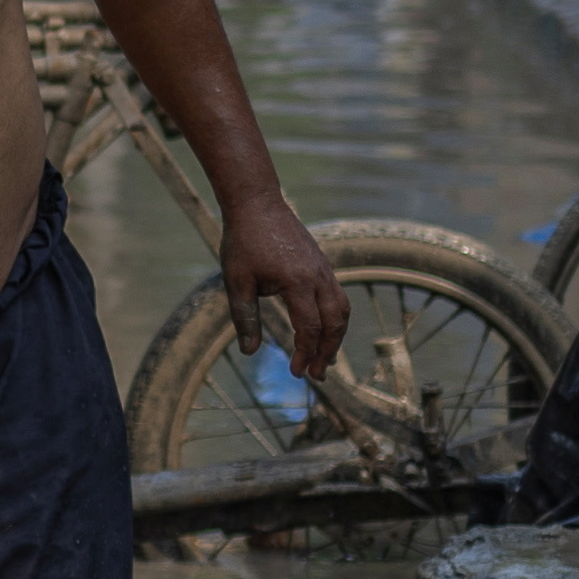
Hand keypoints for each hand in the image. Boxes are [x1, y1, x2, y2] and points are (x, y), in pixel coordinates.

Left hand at [221, 202, 346, 380]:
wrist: (256, 203)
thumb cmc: (243, 241)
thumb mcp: (236, 281)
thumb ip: (245, 317)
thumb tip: (249, 352)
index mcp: (298, 282)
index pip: (310, 327)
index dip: (305, 353)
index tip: (297, 372)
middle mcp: (318, 276)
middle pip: (335, 323)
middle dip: (327, 352)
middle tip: (316, 374)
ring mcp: (324, 268)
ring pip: (341, 309)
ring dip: (336, 336)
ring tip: (324, 358)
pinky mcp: (321, 264)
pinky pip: (337, 296)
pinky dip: (334, 317)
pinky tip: (321, 329)